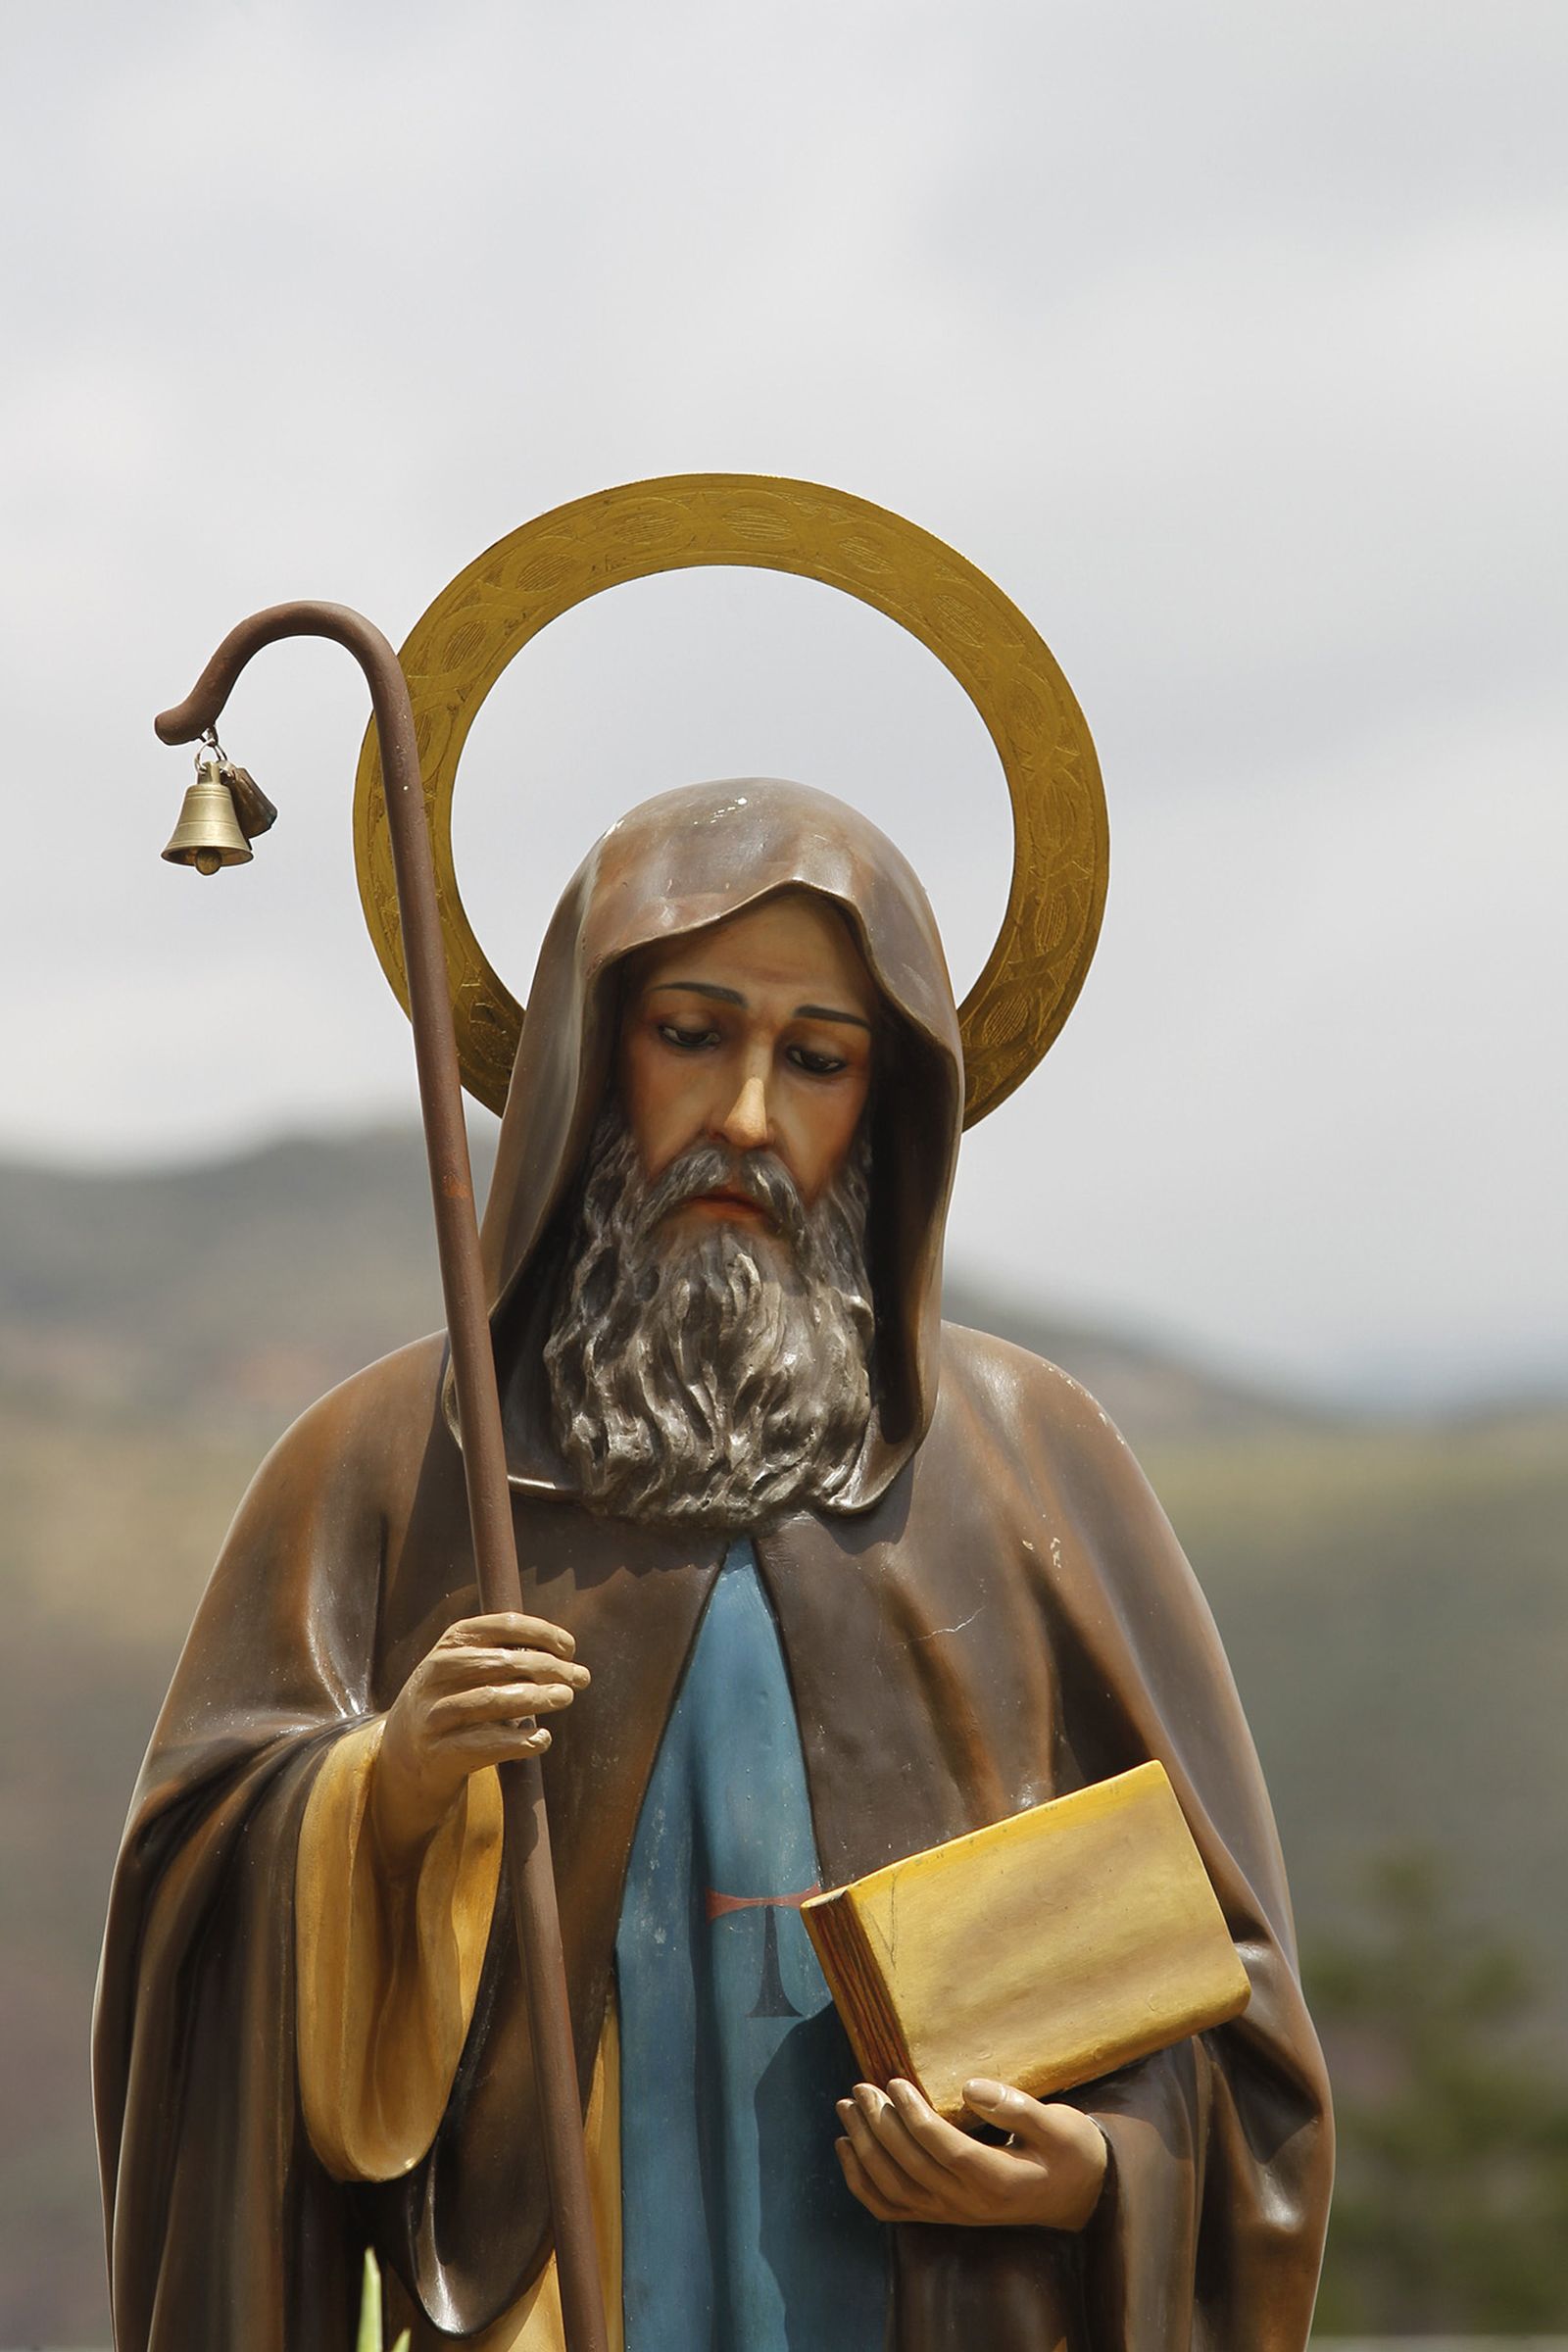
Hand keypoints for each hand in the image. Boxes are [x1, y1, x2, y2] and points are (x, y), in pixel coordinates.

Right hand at [369, 1612, 588, 1876]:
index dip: (542, 1633)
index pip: (502, 1625)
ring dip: (537, 1698)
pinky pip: (485, 1744)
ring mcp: (434, 1713)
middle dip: (548, 1667)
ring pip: (493, 1701)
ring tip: (565, 1697)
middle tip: (580, 1677)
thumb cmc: (454, 1700)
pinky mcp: (439, 1752)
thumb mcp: (468, 1666)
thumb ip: (509, 1655)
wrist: (404, 1753)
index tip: (570, 1648)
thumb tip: (568, 1657)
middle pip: (501, 1662)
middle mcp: (437, 1673)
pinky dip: (519, 1740)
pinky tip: (542, 1738)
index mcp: (451, 1642)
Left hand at [835, 2075, 1107, 2231]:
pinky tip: (846, 2149)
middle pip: (911, 2166)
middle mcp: (969, 2204)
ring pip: (894, 2188)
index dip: (914, 2116)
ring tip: (848, 2109)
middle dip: (879, 2125)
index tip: (894, 2082)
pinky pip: (892, 2208)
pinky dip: (862, 2183)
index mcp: (998, 2179)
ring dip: (864, 2149)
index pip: (943, 2148)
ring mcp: (953, 2214)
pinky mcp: (943, 2215)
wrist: (1079, 2196)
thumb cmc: (1070, 2151)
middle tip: (861, 2088)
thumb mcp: (1059, 2124)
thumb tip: (971, 2086)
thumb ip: (1018, 2106)